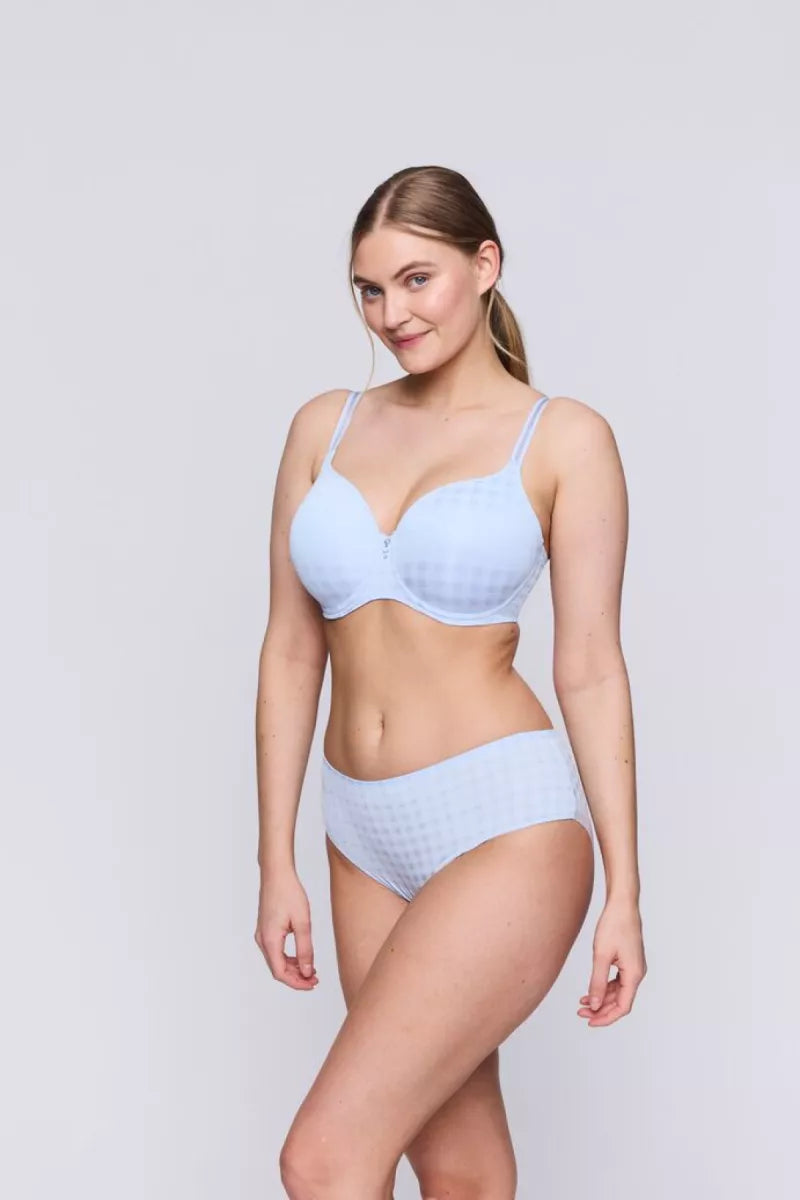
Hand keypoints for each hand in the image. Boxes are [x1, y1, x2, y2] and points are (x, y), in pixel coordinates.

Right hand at [255, 868, 318, 990]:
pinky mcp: (265, 929)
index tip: (312, 984)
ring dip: (293, 967)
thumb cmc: (289, 893)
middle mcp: (262, 940)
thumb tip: (307, 972)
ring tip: (311, 969)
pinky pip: (275, 950)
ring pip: (276, 960)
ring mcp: (262, 934)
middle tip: (315, 979)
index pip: (281, 973)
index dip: (297, 983)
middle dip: (296, 977)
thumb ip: (305, 949)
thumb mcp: (303, 923)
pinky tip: (301, 956)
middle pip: (277, 969)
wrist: (276, 873)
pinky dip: (288, 957)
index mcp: (270, 940)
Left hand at [577, 898, 645, 1025]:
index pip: (623, 1007)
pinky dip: (604, 987)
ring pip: (618, 992)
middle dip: (601, 1009)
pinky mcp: (628, 961)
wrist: (622, 904)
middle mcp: (637, 973)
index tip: (589, 1020)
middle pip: (620, 1001)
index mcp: (634, 974)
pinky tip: (590, 989)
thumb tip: (594, 1004)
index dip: (606, 1017)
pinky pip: (617, 981)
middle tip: (581, 1012)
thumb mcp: (601, 955)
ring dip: (601, 999)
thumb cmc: (614, 925)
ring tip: (582, 1002)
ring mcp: (633, 967)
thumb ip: (597, 982)